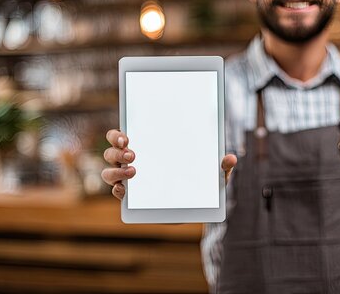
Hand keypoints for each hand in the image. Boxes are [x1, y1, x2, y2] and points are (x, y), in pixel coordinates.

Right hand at [101, 129, 237, 200]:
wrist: (194, 206)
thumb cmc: (200, 181)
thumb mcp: (213, 174)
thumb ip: (220, 166)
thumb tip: (231, 158)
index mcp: (148, 145)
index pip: (122, 135)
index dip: (118, 134)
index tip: (127, 137)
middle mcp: (132, 160)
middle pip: (111, 151)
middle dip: (116, 151)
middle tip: (133, 155)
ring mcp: (129, 178)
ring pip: (108, 171)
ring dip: (115, 171)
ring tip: (133, 173)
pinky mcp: (131, 196)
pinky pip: (115, 192)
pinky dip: (117, 190)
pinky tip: (125, 191)